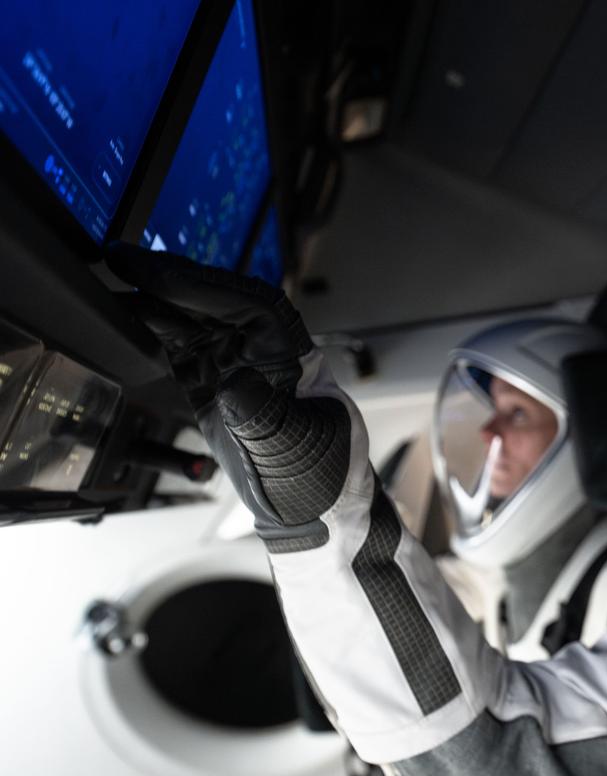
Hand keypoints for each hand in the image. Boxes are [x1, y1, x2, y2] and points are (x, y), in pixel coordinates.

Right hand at [107, 243, 351, 548]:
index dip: (203, 283)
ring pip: (193, 320)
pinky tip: (124, 321)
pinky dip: (152, 333)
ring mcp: (236, 364)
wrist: (311, 509)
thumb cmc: (321, 475)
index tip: (159, 273)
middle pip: (215, 301)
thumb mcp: (297, 449)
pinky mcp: (213, 383)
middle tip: (118, 259)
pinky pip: (180, 347)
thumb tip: (233, 383)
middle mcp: (264, 350)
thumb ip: (264, 417)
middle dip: (170, 280)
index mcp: (293, 353)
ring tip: (110, 287)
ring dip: (154, 303)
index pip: (249, 302)